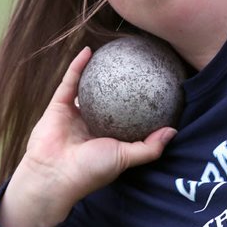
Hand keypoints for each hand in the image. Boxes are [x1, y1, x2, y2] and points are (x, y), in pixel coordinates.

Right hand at [0, 47, 176, 226]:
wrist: (53, 177)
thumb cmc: (90, 171)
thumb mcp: (125, 157)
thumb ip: (149, 146)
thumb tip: (173, 131)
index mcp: (105, 136)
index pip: (123, 115)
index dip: (135, 101)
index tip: (149, 84)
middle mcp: (90, 123)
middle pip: (105, 98)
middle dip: (117, 82)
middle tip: (131, 63)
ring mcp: (73, 113)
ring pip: (86, 86)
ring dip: (96, 69)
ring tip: (111, 52)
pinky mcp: (58, 105)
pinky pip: (70, 81)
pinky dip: (78, 65)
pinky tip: (89, 50)